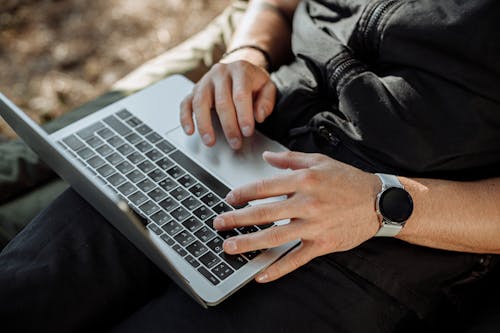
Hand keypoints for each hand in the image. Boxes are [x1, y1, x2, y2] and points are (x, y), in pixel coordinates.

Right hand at [179, 51, 276, 149]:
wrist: (238, 69)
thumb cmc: (253, 82)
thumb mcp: (267, 87)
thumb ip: (266, 101)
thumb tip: (259, 116)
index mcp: (240, 70)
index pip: (240, 94)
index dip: (244, 115)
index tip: (247, 132)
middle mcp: (220, 73)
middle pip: (221, 101)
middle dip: (228, 126)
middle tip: (235, 142)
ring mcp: (205, 81)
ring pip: (200, 102)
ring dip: (204, 125)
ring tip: (210, 142)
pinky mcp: (194, 90)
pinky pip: (186, 103)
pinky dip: (185, 118)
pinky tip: (190, 131)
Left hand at [213, 151, 380, 282]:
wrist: (379, 201)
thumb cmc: (348, 180)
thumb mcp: (320, 161)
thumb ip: (290, 159)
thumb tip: (266, 158)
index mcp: (304, 180)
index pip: (265, 187)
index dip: (243, 193)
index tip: (229, 199)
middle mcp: (307, 203)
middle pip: (264, 213)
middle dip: (237, 219)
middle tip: (219, 224)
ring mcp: (314, 225)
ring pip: (275, 236)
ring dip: (249, 243)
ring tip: (230, 247)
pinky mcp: (322, 243)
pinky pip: (296, 258)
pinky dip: (278, 268)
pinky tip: (261, 274)